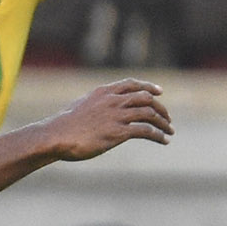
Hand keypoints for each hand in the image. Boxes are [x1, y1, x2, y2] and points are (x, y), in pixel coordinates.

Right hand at [32, 78, 174, 163]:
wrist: (56, 136)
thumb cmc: (65, 125)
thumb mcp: (82, 106)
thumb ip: (98, 104)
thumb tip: (104, 108)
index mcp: (104, 92)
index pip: (132, 84)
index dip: (148, 86)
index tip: (160, 92)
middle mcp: (113, 100)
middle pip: (146, 98)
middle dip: (160, 108)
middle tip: (168, 118)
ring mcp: (117, 115)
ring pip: (150, 114)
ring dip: (163, 123)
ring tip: (170, 131)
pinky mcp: (118, 132)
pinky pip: (146, 131)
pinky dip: (158, 135)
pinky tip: (164, 141)